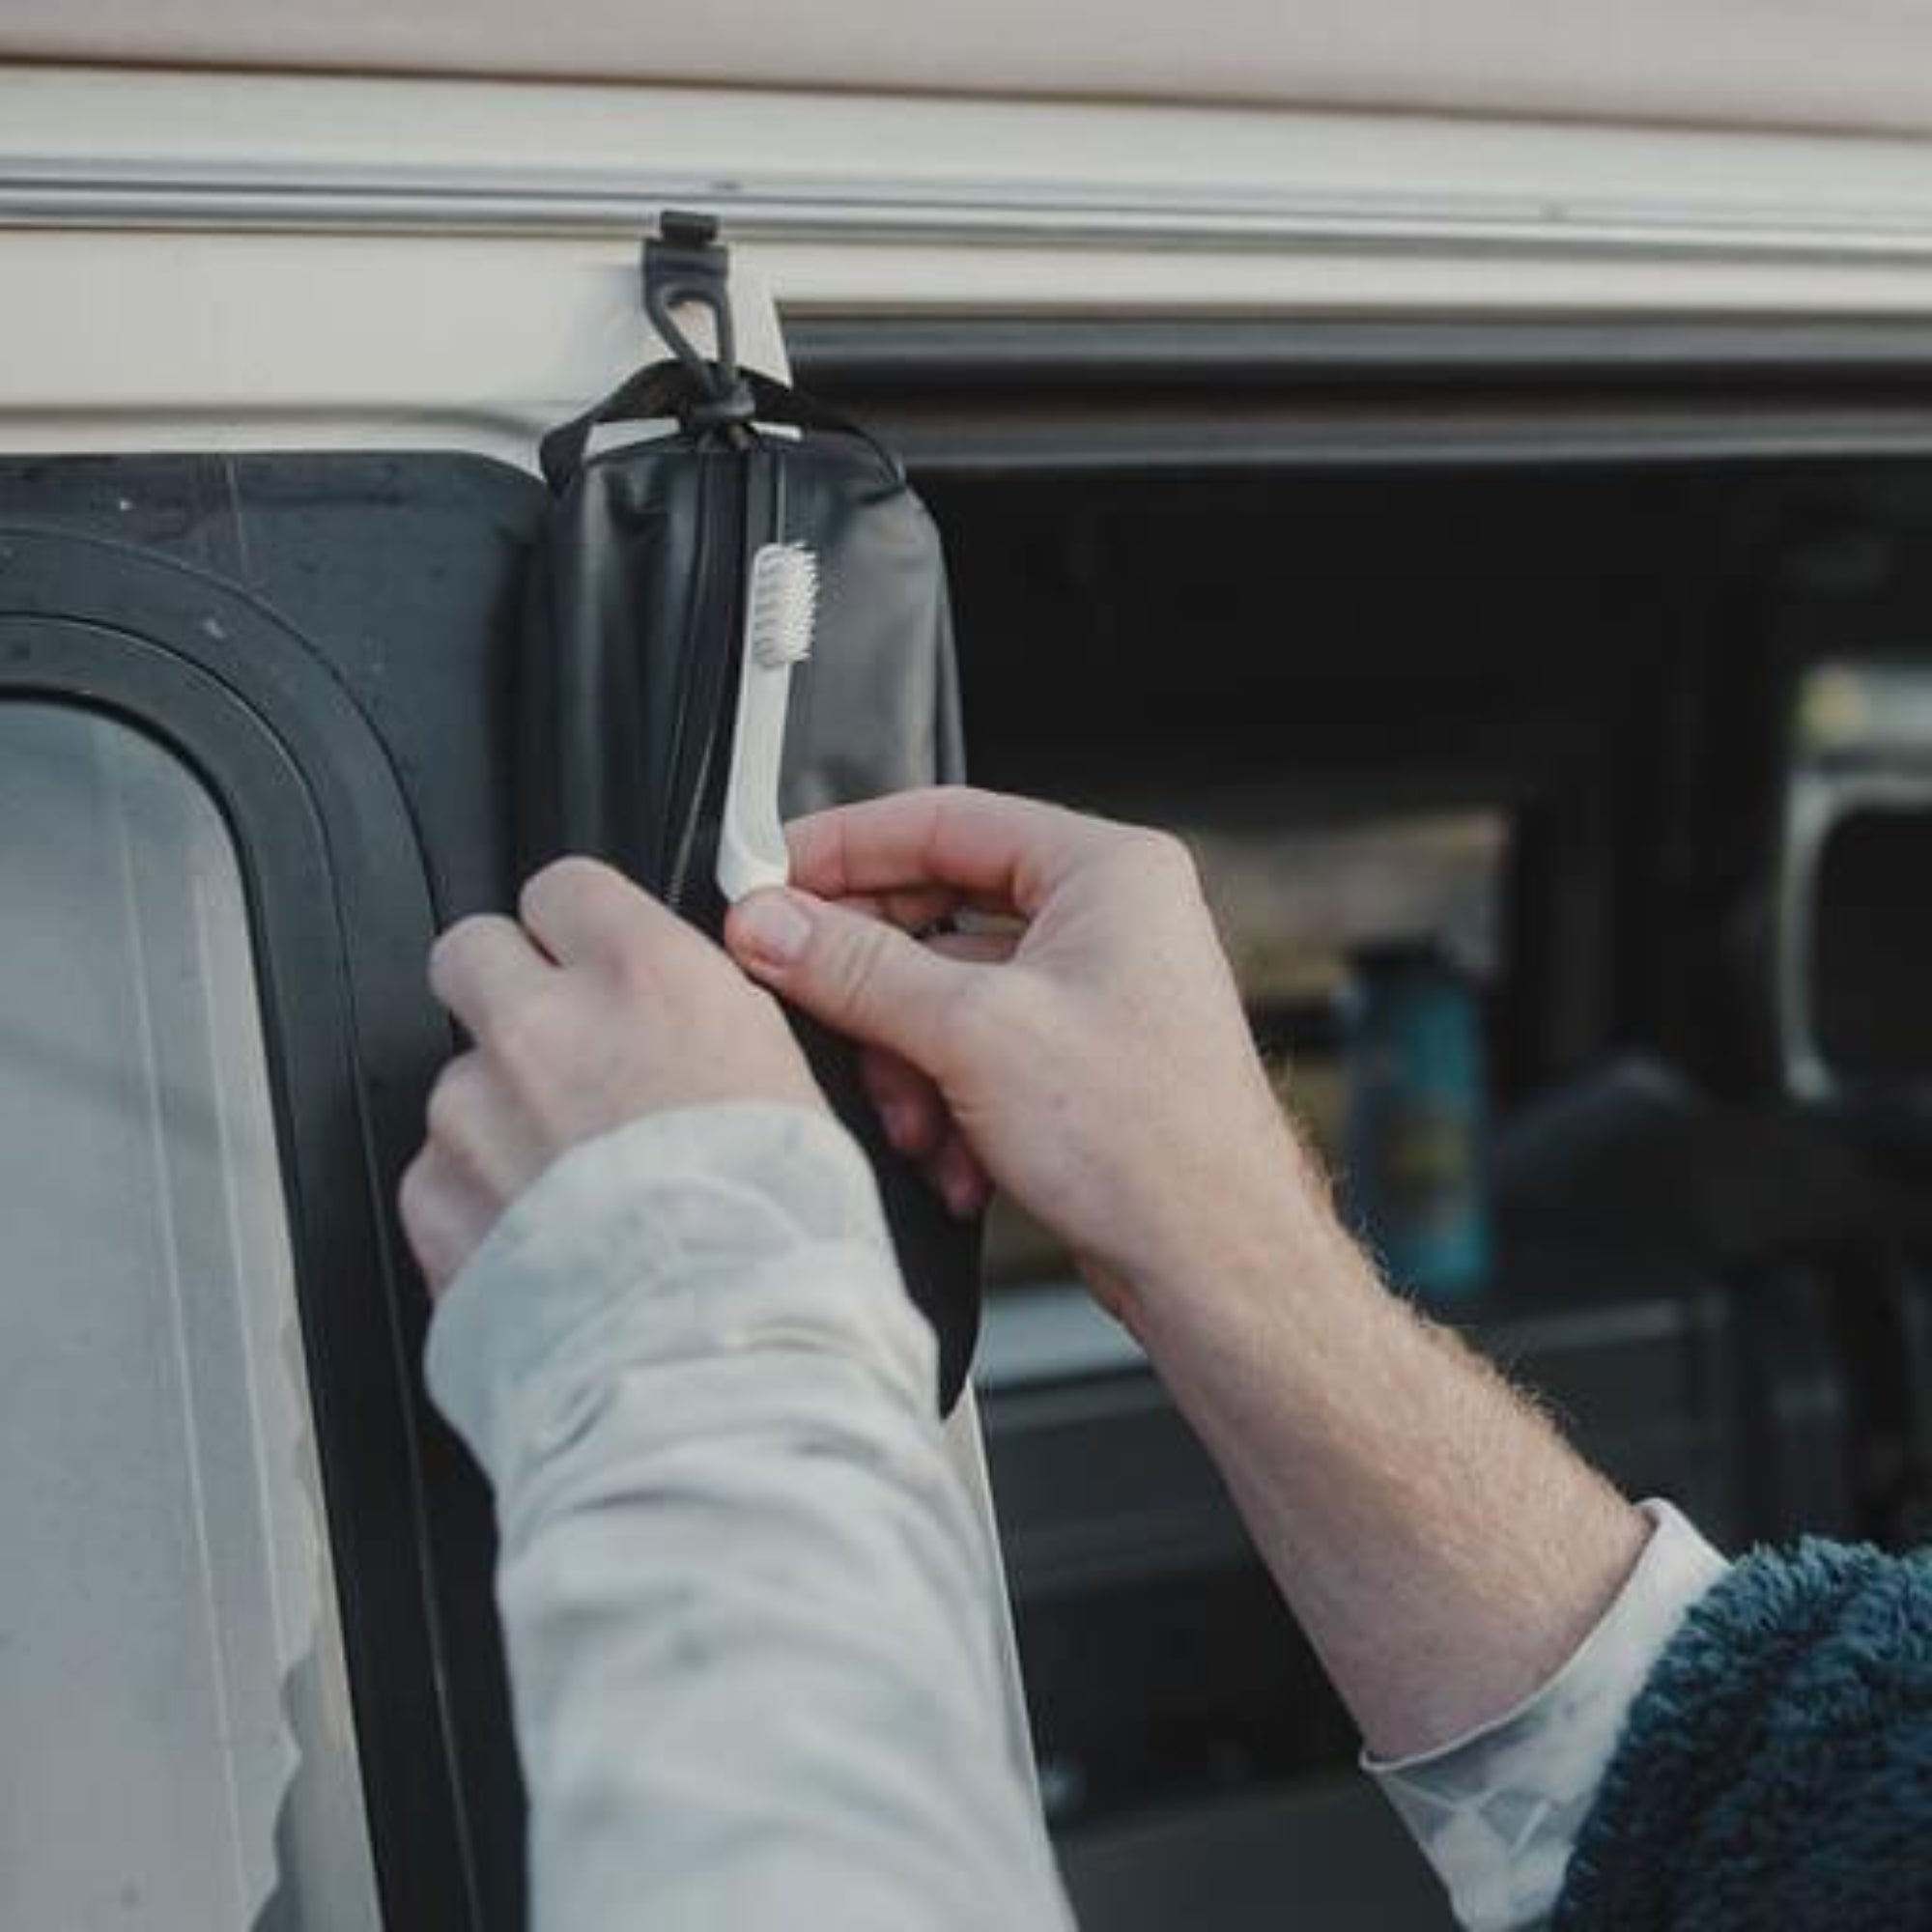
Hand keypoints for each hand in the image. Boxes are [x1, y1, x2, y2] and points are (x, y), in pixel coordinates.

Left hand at [402, 857, 824, 1294]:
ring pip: (457, 1077)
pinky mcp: (434, 1203)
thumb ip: (700, 1021)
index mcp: (647, 979)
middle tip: (556, 1048)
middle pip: (470, 951)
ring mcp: (475, 1115)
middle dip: (503, 989)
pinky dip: (474, 1199)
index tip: (588, 959)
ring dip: (497, 1113)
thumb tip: (670, 1013)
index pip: (564, 886)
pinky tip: (545, 1238)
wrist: (716, 1366)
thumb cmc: (780, 1241)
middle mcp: (546, 1029)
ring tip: (575, 1186)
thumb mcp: (786, 1083)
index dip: (575, 928)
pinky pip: (434, 1173)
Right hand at [724, 788, 1325, 1326]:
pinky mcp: (1077, 1061)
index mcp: (1106, 871)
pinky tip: (954, 1159)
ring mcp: (1093, 991)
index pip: (943, 820)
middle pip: (937, 910)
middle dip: (873, 984)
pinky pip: (975, 1050)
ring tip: (913, 1123)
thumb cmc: (1150, 1142)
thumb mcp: (974, 1034)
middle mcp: (1107, 918)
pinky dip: (947, 1101)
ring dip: (908, 1063)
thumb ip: (857, 968)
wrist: (1217, 1266)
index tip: (770, 880)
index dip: (845, 848)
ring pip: (946, 991)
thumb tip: (770, 922)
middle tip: (800, 1000)